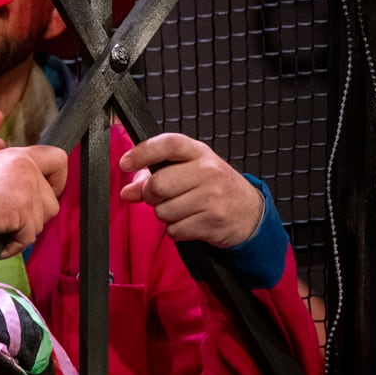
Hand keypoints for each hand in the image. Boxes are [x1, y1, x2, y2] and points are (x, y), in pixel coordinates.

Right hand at [0, 144, 67, 257]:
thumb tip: (41, 192)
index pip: (58, 159)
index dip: (57, 180)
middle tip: (13, 220)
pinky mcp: (24, 207)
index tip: (45, 193)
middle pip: (53, 200)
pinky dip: (12, 245)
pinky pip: (29, 237)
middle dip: (36, 216)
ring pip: (43, 220)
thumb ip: (15, 177)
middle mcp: (25, 165)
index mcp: (16, 155)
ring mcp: (26, 186)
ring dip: (23, 230)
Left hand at [119, 133, 264, 246]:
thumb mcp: (190, 171)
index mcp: (199, 152)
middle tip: (160, 197)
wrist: (249, 212)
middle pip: (158, 184)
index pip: (167, 144)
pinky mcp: (212, 220)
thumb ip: (156, 175)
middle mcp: (207, 171)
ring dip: (164, 215)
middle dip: (150, 195)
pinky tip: (189, 222)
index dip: (142, 152)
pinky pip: (175, 230)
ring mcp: (212, 197)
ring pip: (163, 211)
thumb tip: (128, 191)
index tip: (125, 163)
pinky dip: (175, 230)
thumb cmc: (215, 186)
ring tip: (181, 210)